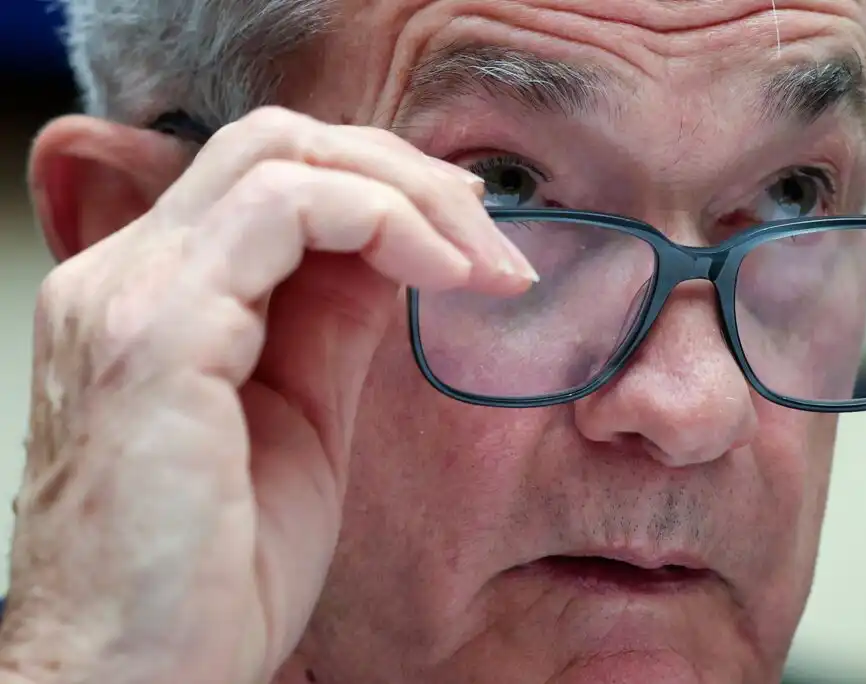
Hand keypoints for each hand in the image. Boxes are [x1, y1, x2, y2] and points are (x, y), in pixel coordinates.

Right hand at [0, 107, 535, 683]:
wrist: (136, 678)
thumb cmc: (216, 573)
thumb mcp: (300, 421)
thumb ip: (330, 322)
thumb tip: (393, 251)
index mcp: (156, 296)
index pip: (272, 179)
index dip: (382, 188)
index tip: (468, 240)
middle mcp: (126, 276)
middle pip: (276, 142)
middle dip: (402, 174)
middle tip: (486, 231)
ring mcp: (130, 296)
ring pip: (281, 156)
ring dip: (406, 195)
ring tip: (481, 262)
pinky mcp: (156, 335)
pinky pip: (283, 210)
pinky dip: (381, 222)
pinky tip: (442, 275)